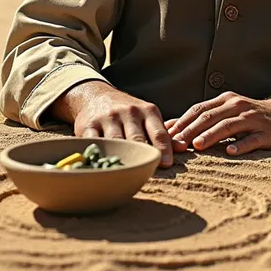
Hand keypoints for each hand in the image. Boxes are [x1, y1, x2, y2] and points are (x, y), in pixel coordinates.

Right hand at [51, 82, 182, 167]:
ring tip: (126, 173)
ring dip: (121, 158)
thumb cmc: (128, 112)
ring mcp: (108, 118)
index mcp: (147, 110)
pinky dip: (97, 155)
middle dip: (143, 155)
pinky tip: (102, 166)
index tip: (167, 164)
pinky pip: (94, 143)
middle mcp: (128, 112)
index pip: (158, 132)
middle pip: (137, 139)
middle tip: (147, 171)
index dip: (163, 148)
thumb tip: (182, 148)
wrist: (95, 96)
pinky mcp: (88, 125)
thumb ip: (162, 132)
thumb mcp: (147, 115)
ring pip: (116, 142)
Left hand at [165, 91, 270, 155]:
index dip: (182, 122)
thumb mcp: (225, 112)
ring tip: (197, 145)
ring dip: (211, 135)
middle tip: (176, 144)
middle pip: (210, 117)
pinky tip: (230, 151)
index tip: (166, 136)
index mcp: (225, 100)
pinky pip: (252, 139)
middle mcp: (238, 106)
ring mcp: (253, 118)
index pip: (199, 110)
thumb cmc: (248, 116)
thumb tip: (169, 127)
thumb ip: (200, 118)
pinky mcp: (267, 132)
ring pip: (229, 125)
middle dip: (191, 130)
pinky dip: (241, 144)